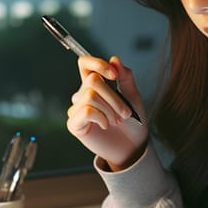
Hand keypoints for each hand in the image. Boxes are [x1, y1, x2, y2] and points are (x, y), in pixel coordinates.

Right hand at [67, 55, 147, 169]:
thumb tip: (114, 60)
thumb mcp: (132, 96)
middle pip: (92, 80)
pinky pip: (86, 111)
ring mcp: (77, 110)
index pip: (84, 64)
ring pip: (90, 95)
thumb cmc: (132, 122)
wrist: (132, 147)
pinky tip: (106, 125)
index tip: (113, 75)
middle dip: (113, 96)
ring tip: (117, 121)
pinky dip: (101, 117)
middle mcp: (83, 95)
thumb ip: (125, 77)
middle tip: (125, 113)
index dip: (97, 63)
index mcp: (95, 85)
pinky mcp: (74, 124)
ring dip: (110, 109)